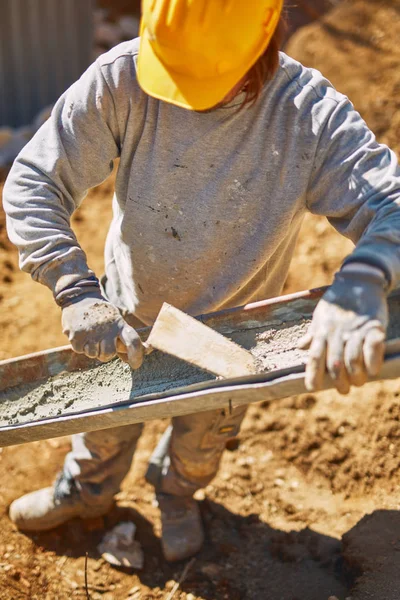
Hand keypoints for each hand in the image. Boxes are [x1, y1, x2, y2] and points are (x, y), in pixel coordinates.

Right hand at [62, 296, 143, 368]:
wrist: (79, 297)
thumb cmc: (101, 313)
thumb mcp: (115, 320)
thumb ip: (122, 337)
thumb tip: (133, 357)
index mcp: (119, 324)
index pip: (133, 341)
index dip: (137, 356)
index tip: (135, 365)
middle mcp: (106, 329)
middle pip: (109, 354)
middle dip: (105, 353)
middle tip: (101, 343)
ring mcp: (90, 333)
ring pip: (93, 354)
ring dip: (92, 349)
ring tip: (90, 335)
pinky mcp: (76, 336)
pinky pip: (80, 350)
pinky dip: (80, 345)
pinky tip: (81, 333)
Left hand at [299, 264, 387, 393]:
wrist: (360, 280)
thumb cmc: (337, 301)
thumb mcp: (320, 315)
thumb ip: (313, 333)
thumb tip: (300, 347)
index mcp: (322, 331)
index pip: (314, 357)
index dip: (312, 374)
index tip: (312, 388)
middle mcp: (337, 333)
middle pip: (334, 363)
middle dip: (338, 381)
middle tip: (343, 390)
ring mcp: (356, 330)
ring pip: (353, 360)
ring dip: (356, 376)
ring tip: (359, 382)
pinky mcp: (374, 326)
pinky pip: (373, 347)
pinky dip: (373, 361)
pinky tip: (373, 371)